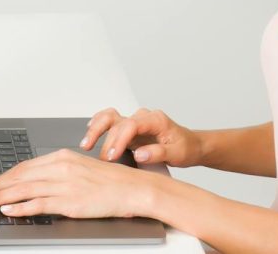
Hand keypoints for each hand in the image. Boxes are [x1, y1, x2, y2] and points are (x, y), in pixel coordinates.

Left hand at [0, 148, 158, 218]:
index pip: (25, 166)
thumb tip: (36, 180)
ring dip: (2, 196)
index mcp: (62, 157)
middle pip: (20, 176)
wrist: (133, 189)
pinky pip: (39, 204)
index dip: (4, 175)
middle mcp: (61, 168)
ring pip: (25, 190)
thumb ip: (58, 172)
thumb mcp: (80, 168)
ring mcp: (65, 185)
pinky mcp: (70, 202)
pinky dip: (21, 207)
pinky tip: (9, 210)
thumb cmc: (110, 181)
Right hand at [81, 107, 202, 166]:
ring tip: (86, 144)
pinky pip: (109, 122)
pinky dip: (98, 125)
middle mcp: (142, 117)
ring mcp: (134, 122)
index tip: (112, 156)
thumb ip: (158, 153)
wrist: (191, 145)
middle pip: (117, 121)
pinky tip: (89, 133)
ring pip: (110, 117)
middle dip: (106, 140)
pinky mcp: (129, 129)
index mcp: (155, 120)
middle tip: (102, 159)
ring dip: (96, 128)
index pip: (131, 125)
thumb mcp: (177, 153)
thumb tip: (139, 154)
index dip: (119, 140)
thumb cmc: (186, 148)